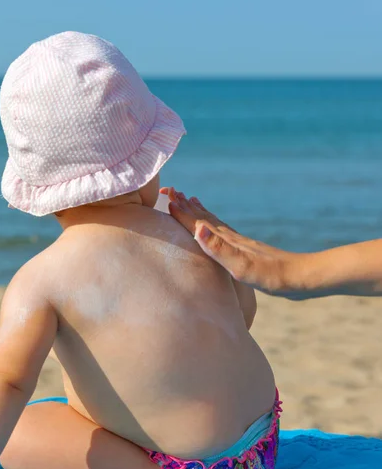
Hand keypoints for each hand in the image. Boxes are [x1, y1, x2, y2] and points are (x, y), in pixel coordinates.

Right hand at [161, 187, 302, 296]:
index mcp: (228, 241)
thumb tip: (198, 228)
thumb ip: (219, 249)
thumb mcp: (243, 267)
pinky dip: (214, 225)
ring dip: (199, 212)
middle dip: (187, 205)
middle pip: (205, 217)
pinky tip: (216, 227)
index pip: (199, 223)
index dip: (182, 212)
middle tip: (171, 191)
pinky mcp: (247, 251)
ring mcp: (240, 243)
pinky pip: (224, 233)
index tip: (166, 198)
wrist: (300, 277)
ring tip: (190, 200)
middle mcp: (232, 238)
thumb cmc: (272, 276)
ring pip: (214, 223)